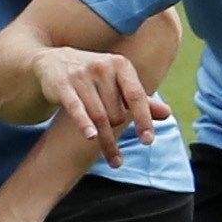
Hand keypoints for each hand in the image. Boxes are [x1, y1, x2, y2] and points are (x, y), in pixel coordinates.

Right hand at [28, 45, 166, 166]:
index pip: (136, 96)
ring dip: (106, 141)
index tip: (148, 141)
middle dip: (117, 130)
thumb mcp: (118, 82)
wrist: (53, 61)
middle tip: (114, 141)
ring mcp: (81, 75)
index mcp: (120, 65)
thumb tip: (168, 114)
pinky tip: (91, 138)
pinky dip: (83, 123)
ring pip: (99, 116)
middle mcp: (102, 67)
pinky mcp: (62, 85)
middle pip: (116, 111)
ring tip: (114, 160)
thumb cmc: (94, 76)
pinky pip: (76, 108)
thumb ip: (141, 100)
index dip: (144, 120)